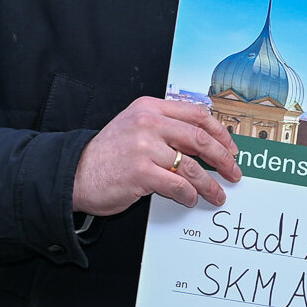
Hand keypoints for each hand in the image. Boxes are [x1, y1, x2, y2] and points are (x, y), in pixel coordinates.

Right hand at [72, 97, 241, 215]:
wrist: (74, 173)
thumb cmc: (107, 154)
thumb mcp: (134, 126)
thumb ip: (165, 127)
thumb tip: (204, 141)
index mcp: (150, 108)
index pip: (197, 115)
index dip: (220, 132)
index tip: (231, 146)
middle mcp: (148, 123)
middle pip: (200, 138)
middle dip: (223, 158)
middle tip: (233, 171)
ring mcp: (144, 148)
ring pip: (192, 166)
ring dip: (210, 183)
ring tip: (218, 193)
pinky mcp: (140, 173)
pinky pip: (177, 185)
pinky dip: (189, 194)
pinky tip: (192, 198)